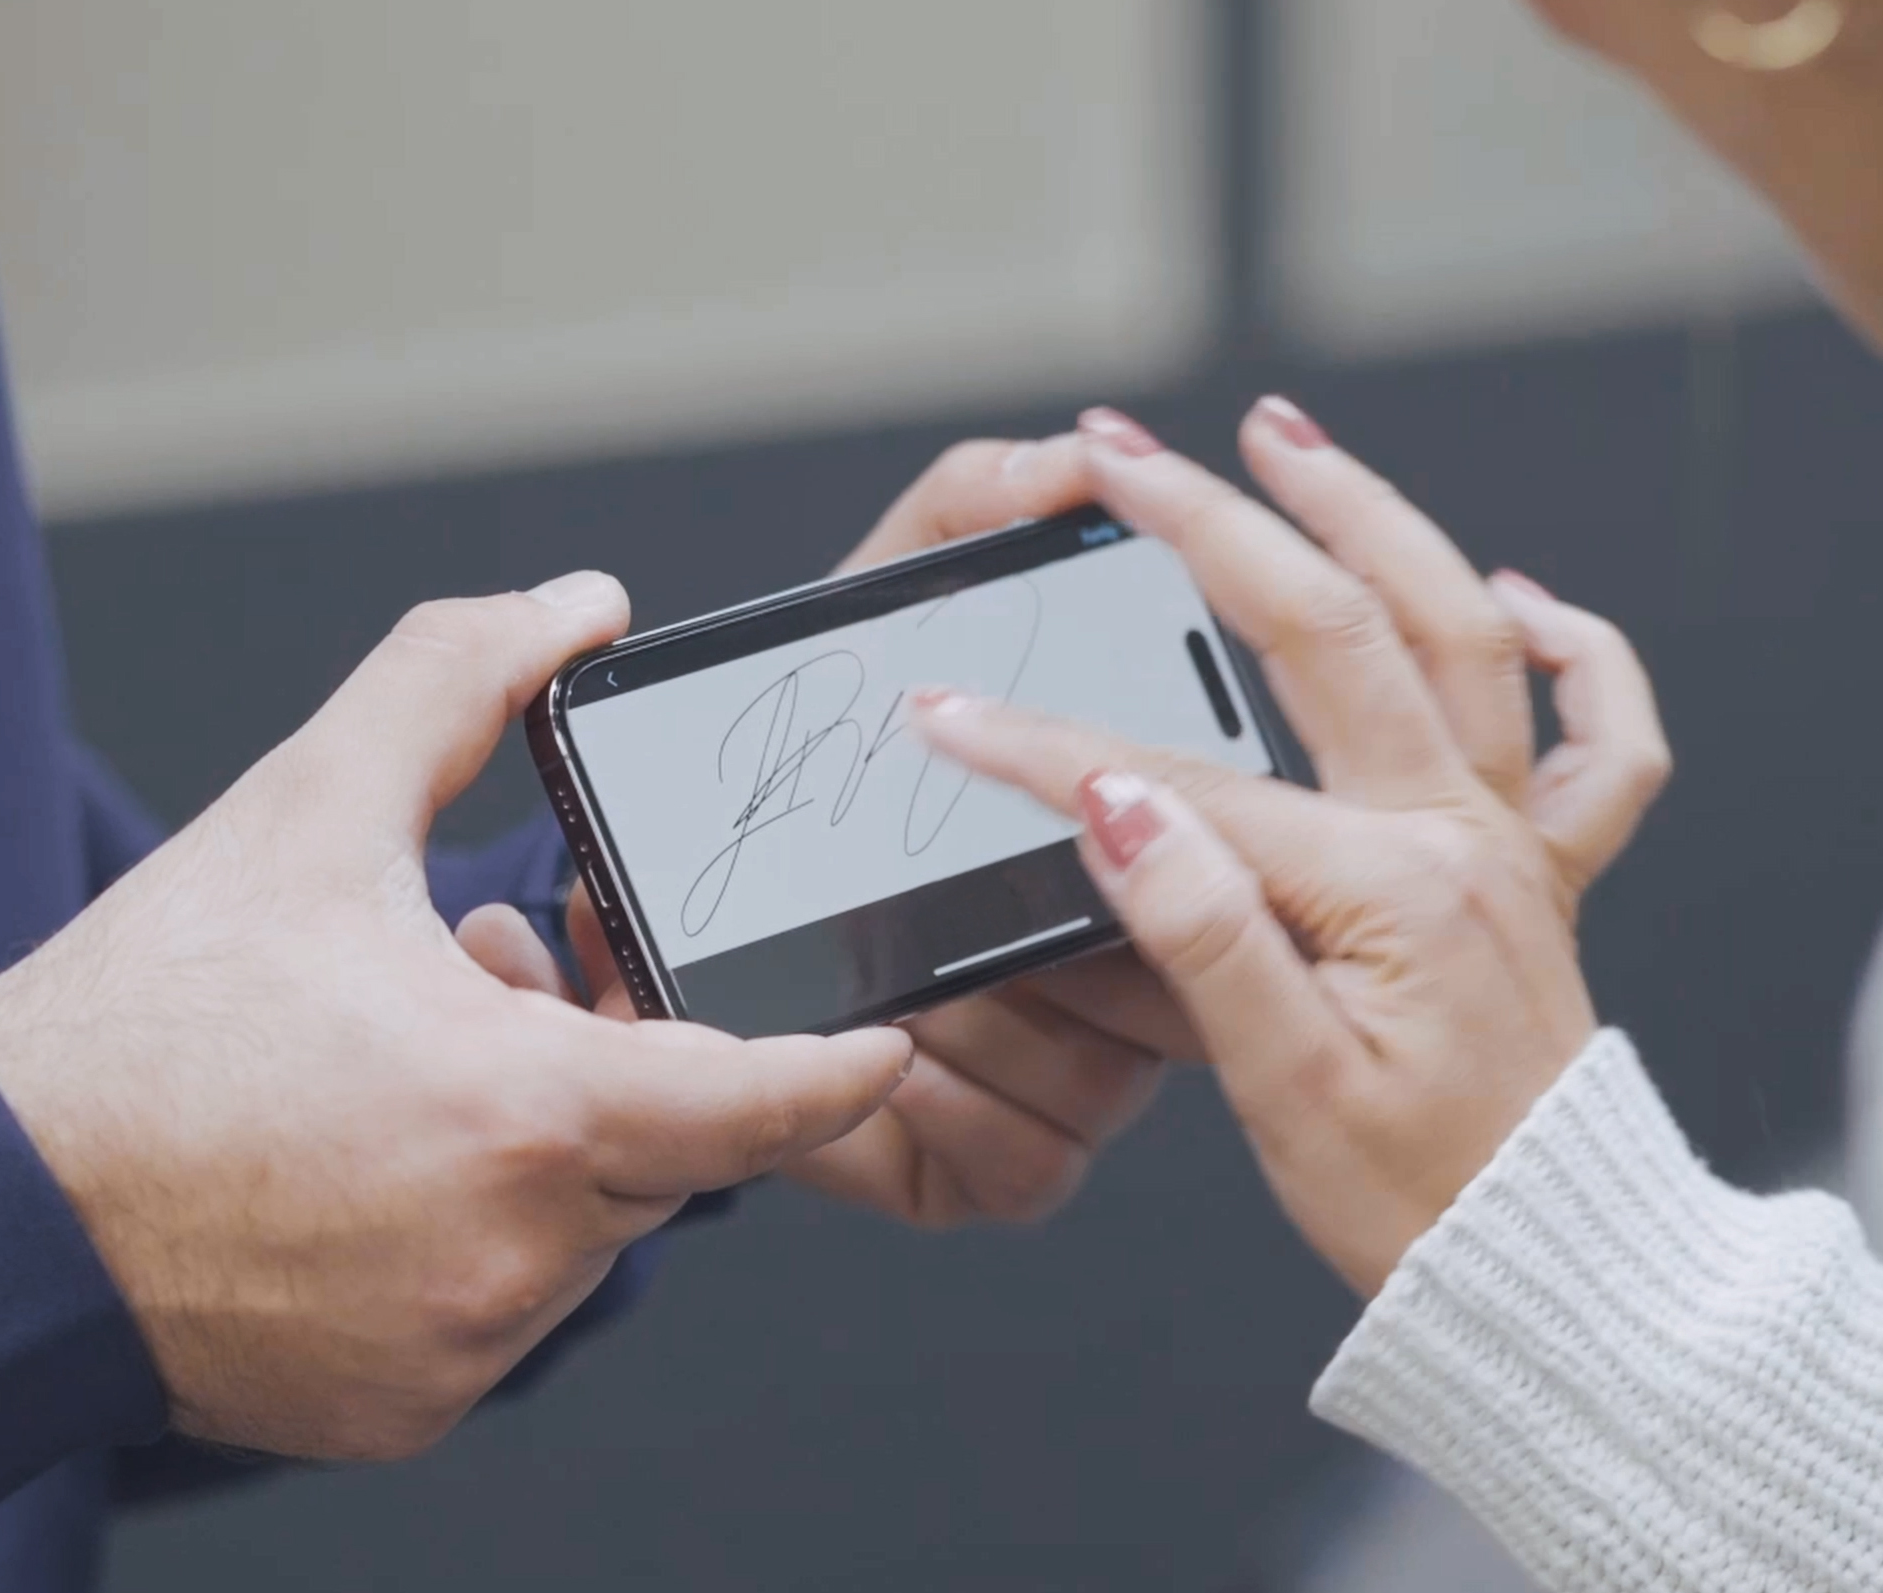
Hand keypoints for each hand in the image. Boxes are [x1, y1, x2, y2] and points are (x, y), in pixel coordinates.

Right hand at [0, 574, 912, 1459]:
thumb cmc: (136, 1024)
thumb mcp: (304, 810)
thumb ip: (455, 681)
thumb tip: (579, 606)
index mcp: (523, 1115)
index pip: (762, 1103)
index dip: (837, 1062)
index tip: (883, 1034)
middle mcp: (513, 1255)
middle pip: (657, 1151)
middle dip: (614, 1063)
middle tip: (494, 976)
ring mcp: (460, 1349)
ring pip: (578, 1232)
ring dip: (538, 1151)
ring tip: (405, 1062)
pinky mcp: (404, 1411)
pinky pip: (494, 1312)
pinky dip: (465, 1238)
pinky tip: (364, 1165)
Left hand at [550, 435, 1188, 1225]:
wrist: (664, 903)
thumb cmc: (815, 761)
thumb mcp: (877, 611)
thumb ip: (967, 514)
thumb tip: (1074, 456)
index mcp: (1132, 850)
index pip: (1218, 856)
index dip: (1171, 834)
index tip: (1085, 795)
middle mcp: (1127, 978)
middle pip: (1173, 982)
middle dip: (1072, 936)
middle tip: (974, 888)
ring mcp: (1069, 1087)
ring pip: (1097, 1079)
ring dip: (993, 1019)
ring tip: (895, 965)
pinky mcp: (990, 1171)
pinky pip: (1016, 1162)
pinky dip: (944, 1107)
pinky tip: (877, 1049)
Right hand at [911, 400, 1670, 1294]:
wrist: (1558, 1281)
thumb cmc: (1417, 1208)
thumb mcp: (1283, 1089)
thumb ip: (1200, 932)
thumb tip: (1113, 800)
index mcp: (1383, 888)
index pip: (1184, 781)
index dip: (1046, 746)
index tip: (941, 713)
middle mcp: (1460, 837)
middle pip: (1335, 629)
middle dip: (1213, 523)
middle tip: (1121, 452)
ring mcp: (1511, 846)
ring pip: (1460, 631)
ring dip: (1375, 517)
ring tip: (1286, 439)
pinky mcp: (1544, 880)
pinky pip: (1595, 742)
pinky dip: (1569, 654)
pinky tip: (1518, 598)